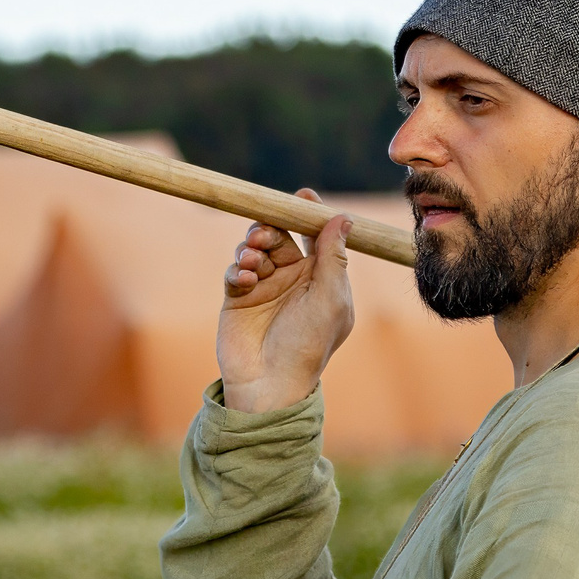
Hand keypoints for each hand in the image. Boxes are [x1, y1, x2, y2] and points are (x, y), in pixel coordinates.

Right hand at [218, 189, 354, 412]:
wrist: (269, 383)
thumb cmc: (308, 345)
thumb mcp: (330, 299)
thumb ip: (334, 257)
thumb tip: (344, 218)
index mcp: (321, 278)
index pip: (315, 236)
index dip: (308, 214)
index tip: (301, 195)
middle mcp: (292, 279)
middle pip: (279, 235)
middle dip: (270, 228)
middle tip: (264, 234)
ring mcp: (264, 287)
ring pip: (254, 248)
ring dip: (251, 246)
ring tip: (252, 259)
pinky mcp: (237, 298)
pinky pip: (235, 270)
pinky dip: (238, 268)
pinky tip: (244, 278)